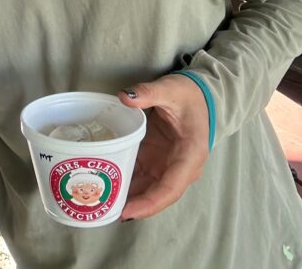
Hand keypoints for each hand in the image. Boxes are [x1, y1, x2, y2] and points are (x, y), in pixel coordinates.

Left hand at [118, 73, 209, 220]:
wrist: (200, 97)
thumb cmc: (190, 95)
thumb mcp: (171, 89)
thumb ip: (149, 93)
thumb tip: (125, 97)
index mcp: (190, 155)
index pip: (170, 188)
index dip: (149, 203)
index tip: (127, 211)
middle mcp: (181, 168)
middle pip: (157, 195)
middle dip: (133, 206)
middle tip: (105, 211)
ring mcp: (168, 166)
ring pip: (147, 190)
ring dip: (127, 198)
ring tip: (101, 204)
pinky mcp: (157, 161)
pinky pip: (141, 178)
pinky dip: (125, 185)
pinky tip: (106, 189)